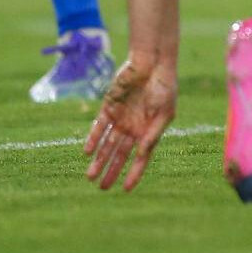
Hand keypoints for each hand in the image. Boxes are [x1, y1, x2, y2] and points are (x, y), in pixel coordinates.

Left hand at [84, 52, 177, 192]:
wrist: (152, 63)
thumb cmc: (164, 87)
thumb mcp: (164, 113)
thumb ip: (152, 134)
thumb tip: (142, 154)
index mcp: (149, 130)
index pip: (140, 157)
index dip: (134, 173)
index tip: (126, 189)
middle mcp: (133, 127)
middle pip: (120, 154)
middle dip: (111, 171)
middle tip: (102, 188)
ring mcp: (120, 118)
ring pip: (107, 144)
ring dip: (99, 160)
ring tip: (90, 177)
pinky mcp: (109, 107)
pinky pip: (99, 127)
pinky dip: (93, 139)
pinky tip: (87, 152)